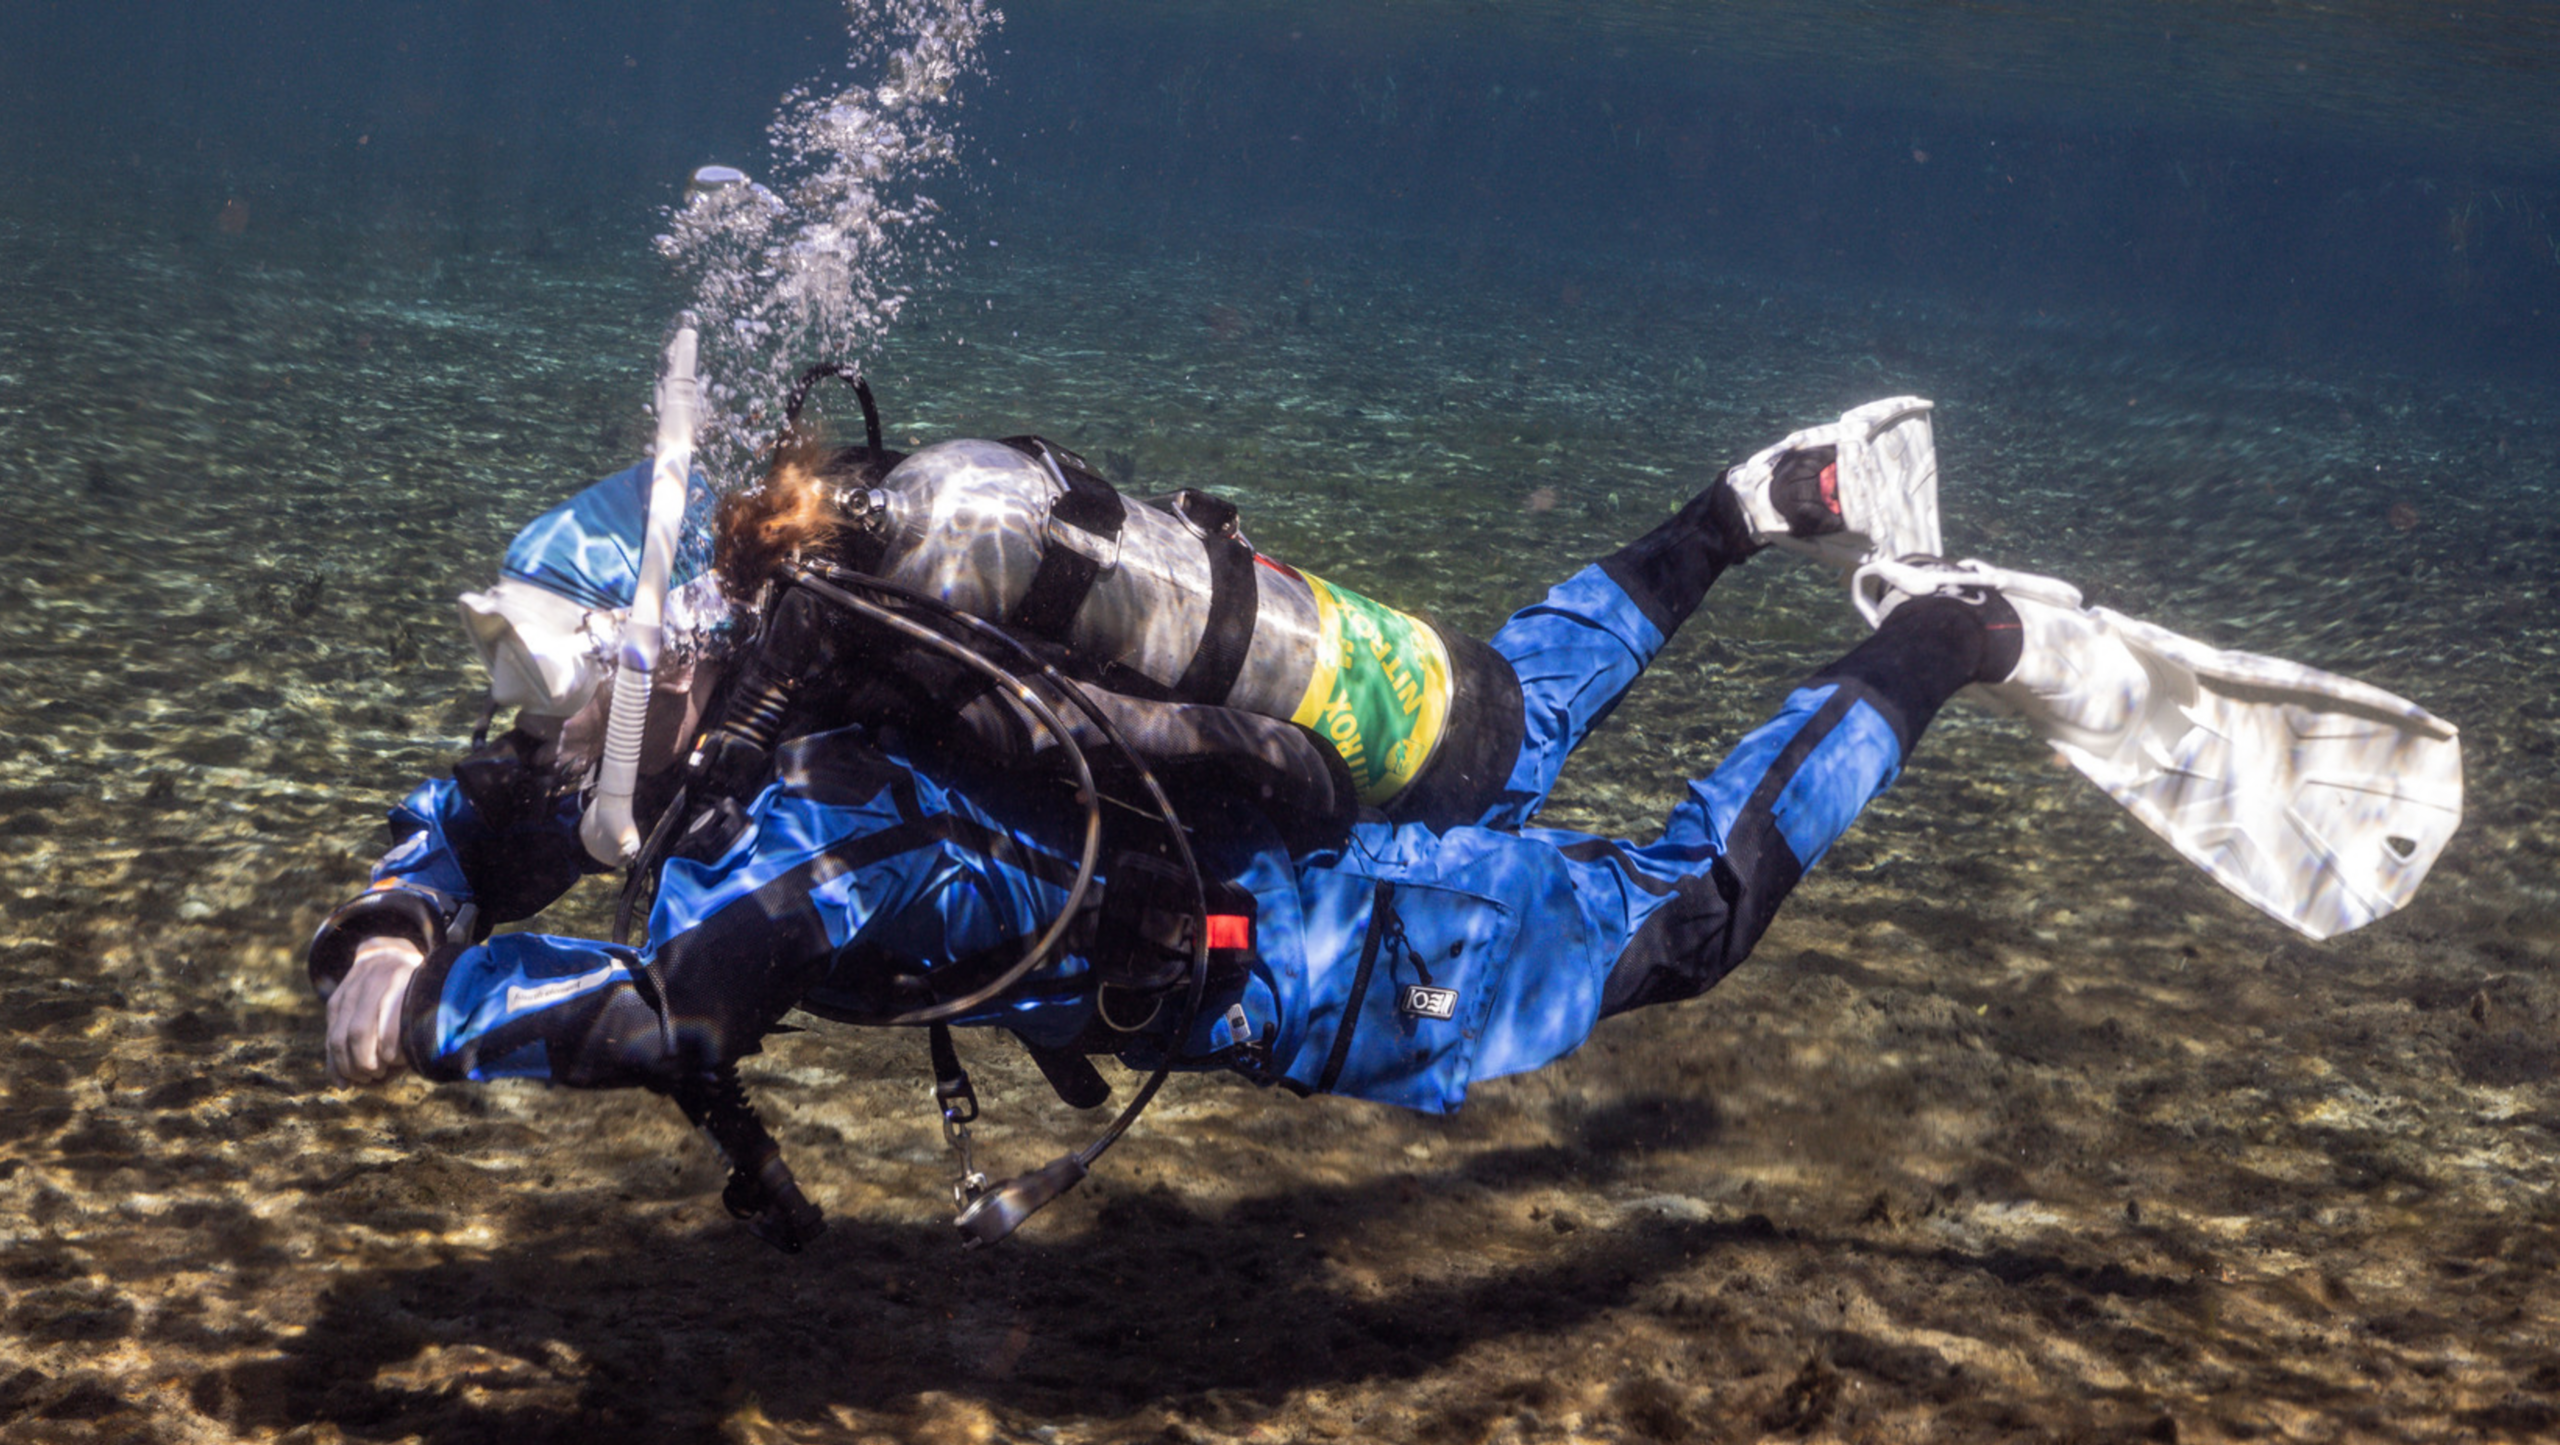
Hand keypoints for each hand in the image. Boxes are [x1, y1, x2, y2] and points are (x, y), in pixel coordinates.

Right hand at [328, 936, 424, 1085]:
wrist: (389, 953)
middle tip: (379, 1074)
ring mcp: (349, 991)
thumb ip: (417, 1031)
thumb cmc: (416, 990)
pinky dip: (335, 1064)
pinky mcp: (335, 1001)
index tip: (399, 1063)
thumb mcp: (425, 1000)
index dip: (391, 1049)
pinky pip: (330, 1036)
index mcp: (402, 980)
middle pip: (359, 1033)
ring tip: (364, 1078)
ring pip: (339, 1038)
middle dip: (366, 1063)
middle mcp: (373, 982)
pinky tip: (343, 1082)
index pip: (390, 1021)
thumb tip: (402, 1068)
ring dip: (349, 1067)